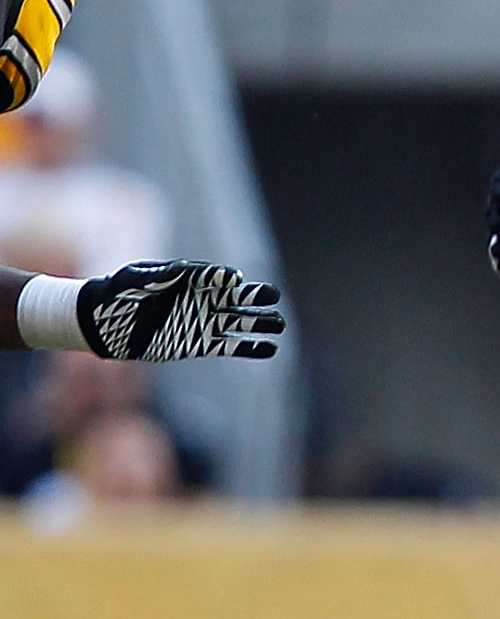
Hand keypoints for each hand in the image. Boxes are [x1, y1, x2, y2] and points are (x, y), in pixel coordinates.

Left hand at [76, 262, 284, 360]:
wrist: (101, 323)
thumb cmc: (117, 294)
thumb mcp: (136, 279)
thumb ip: (164, 275)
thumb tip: (190, 270)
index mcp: (190, 279)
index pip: (217, 277)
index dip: (226, 278)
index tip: (235, 281)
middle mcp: (201, 300)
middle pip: (237, 298)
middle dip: (256, 298)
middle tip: (273, 297)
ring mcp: (202, 322)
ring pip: (239, 322)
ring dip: (260, 323)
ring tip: (279, 324)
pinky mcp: (199, 345)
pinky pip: (230, 346)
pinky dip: (250, 348)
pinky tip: (269, 348)